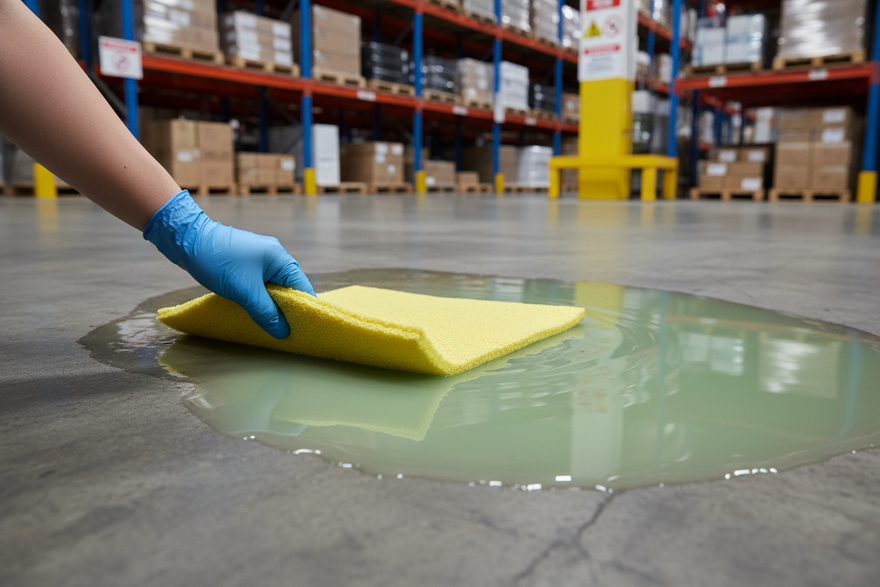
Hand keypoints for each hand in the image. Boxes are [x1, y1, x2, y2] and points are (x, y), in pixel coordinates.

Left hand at [144, 190, 313, 338]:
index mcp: (280, 259)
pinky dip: (260, 299)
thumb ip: (266, 313)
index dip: (305, 310)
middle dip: (288, 311)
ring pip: (273, 289)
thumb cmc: (219, 262)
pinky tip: (256, 312)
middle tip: (287, 333)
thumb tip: (284, 332)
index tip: (305, 331)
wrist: (186, 239)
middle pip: (289, 289)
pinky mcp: (246, 264)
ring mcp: (260, 260)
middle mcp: (274, 257)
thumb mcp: (245, 292)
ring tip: (272, 327)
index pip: (302, 288)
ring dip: (272, 306)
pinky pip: (261, 286)